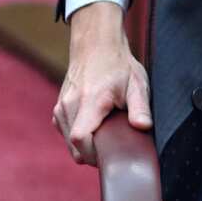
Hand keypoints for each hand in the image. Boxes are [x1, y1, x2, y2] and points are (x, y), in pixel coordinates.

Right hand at [52, 1, 151, 165]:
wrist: (96, 45)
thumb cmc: (118, 65)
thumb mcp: (137, 84)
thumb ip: (140, 107)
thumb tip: (143, 127)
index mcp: (89, 101)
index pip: (79, 139)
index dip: (93, 154)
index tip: (110, 154)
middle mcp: (69, 105)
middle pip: (74, 147)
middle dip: (92, 154)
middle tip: (114, 147)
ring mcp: (61, 107)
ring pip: (68, 142)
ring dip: (85, 146)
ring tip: (106, 135)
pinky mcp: (58, 108)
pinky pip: (65, 133)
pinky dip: (78, 137)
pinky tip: (95, 127)